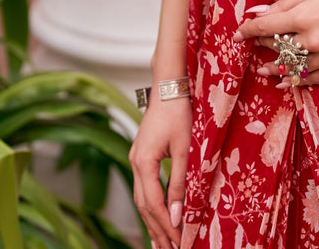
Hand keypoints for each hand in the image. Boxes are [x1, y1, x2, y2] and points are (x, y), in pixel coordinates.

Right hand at [129, 95, 191, 248]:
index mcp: (143, 162)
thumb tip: (177, 215)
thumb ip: (180, 183)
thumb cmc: (179, 113)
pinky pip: (144, 187)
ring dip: (152, 221)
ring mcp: (136, 159)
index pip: (153, 204)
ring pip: (141, 198)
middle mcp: (135, 163)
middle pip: (144, 206)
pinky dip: (151, 206)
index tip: (179, 242)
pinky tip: (157, 216)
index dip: (166, 225)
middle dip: (157, 230)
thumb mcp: (184, 149)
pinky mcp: (141, 155)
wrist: (169, 86)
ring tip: (161, 243)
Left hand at [235, 0, 318, 86]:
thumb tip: (259, 12)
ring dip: (277, 69)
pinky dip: (299, 80)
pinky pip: (315, 78)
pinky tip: (289, 80)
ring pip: (295, 68)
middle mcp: (314, 39)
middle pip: (279, 48)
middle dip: (264, 46)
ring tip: (265, 71)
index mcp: (305, 16)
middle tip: (255, 46)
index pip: (266, 27)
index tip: (238, 34)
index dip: (249, 30)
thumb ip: (286, 3)